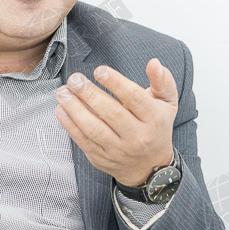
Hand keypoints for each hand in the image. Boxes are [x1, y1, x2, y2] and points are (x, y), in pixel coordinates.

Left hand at [55, 58, 177, 186]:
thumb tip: (154, 63)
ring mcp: (118, 150)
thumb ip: (162, 81)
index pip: (134, 98)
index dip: (116, 83)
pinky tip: (61, 109)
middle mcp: (137, 136)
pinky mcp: (102, 159)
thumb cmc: (156, 127)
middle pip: (111, 113)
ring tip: (63, 92)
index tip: (100, 70)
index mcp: (154, 119)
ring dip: (75, 109)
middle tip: (75, 79)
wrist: (150, 167)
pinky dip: (69, 125)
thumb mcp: (167, 103)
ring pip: (94, 129)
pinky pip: (83, 141)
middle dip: (89, 94)